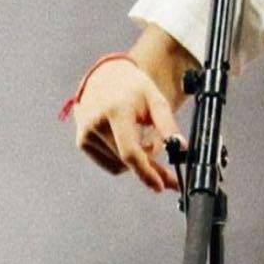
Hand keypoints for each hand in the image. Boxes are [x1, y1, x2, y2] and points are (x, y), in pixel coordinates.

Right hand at [72, 59, 184, 192]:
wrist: (105, 77)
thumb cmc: (135, 89)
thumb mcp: (156, 100)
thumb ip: (167, 125)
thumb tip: (181, 148)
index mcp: (116, 111)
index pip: (130, 151)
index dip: (146, 171)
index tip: (161, 185)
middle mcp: (96, 124)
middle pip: (126, 161)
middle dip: (150, 170)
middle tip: (170, 178)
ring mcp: (86, 134)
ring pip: (119, 165)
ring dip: (138, 163)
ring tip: (150, 144)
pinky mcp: (82, 142)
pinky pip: (110, 163)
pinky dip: (124, 159)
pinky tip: (134, 142)